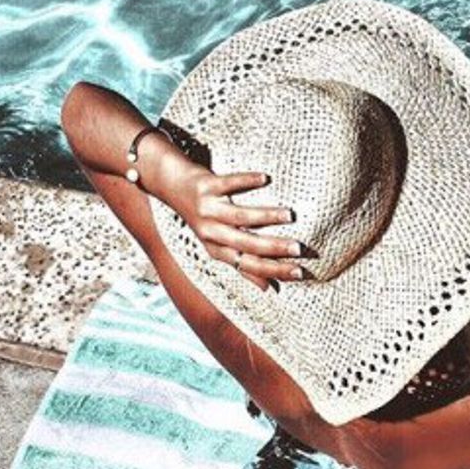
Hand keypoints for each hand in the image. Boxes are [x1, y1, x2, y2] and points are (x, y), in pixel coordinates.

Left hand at [168, 166, 304, 292]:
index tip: (300, 273)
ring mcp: (207, 209)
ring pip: (240, 216)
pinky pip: (228, 184)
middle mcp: (211, 232)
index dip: (274, 271)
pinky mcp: (206, 186)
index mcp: (216, 249)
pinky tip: (266, 178)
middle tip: (300, 249)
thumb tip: (271, 289)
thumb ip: (243, 265)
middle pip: (246, 244)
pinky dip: (247, 181)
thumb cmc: (202, 216)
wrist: (169, 184)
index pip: (248, 265)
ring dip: (266, 216)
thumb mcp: (217, 244)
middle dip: (274, 248)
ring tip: (290, 215)